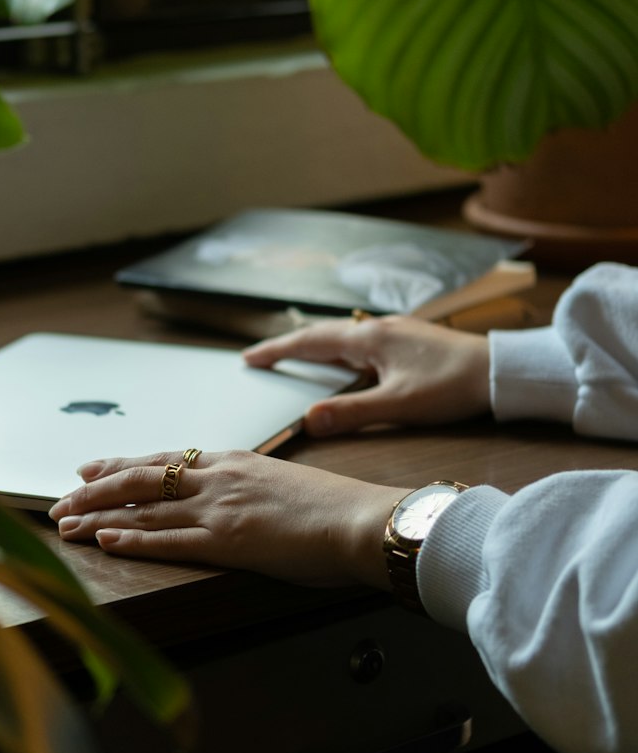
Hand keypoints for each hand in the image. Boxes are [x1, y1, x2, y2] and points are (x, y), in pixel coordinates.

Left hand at [49, 450, 408, 588]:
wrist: (362, 520)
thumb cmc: (335, 508)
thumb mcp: (284, 483)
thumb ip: (252, 487)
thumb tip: (238, 498)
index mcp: (233, 462)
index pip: (164, 460)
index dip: (121, 465)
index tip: (89, 470)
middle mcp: (218, 478)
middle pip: (140, 479)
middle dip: (95, 491)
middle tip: (61, 502)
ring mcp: (219, 508)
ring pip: (143, 509)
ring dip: (99, 518)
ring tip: (66, 526)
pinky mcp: (226, 541)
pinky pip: (167, 540)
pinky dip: (132, 540)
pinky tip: (105, 541)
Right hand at [244, 315, 490, 436]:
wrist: (502, 372)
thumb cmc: (453, 387)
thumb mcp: (398, 407)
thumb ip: (350, 414)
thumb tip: (306, 422)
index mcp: (369, 340)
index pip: (310, 342)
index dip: (277, 350)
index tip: (250, 358)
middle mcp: (378, 329)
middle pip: (323, 334)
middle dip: (290, 346)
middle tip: (261, 357)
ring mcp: (395, 332)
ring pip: (343, 337)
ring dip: (315, 346)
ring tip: (294, 358)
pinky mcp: (409, 341)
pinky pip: (361, 342)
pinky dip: (340, 351)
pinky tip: (345, 363)